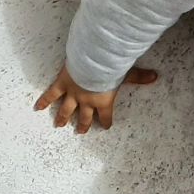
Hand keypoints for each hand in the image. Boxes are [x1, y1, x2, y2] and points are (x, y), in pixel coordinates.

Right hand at [33, 63, 158, 133]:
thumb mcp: (127, 73)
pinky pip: (51, 94)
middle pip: (84, 117)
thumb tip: (156, 77)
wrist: (93, 61)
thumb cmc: (111, 68)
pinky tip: (37, 107)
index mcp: (103, 101)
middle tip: (80, 132)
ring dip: (63, 117)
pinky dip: (44, 101)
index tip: (105, 126)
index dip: (105, 122)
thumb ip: (140, 77)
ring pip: (66, 110)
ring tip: (59, 125)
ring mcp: (73, 94)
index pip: (105, 116)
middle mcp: (87, 101)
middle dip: (83, 125)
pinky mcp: (62, 84)